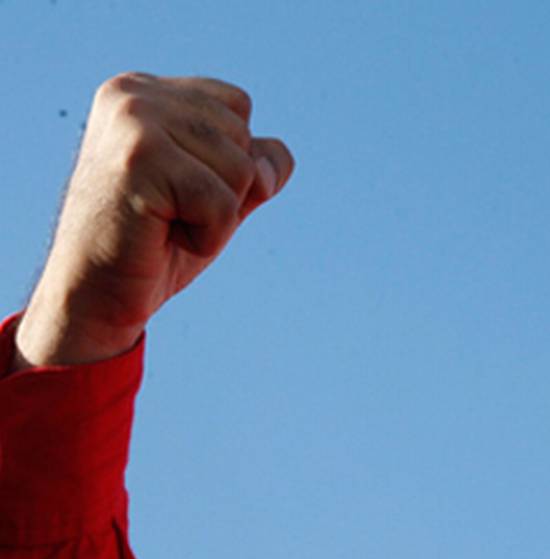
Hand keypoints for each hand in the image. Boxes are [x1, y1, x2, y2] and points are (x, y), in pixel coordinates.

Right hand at [14, 73, 293, 368]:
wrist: (95, 295)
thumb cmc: (154, 245)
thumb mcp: (217, 196)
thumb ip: (255, 167)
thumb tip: (273, 163)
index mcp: (145, 90)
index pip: (238, 106)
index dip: (230, 161)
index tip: (178, 188)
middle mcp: (133, 94)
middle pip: (244, 136)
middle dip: (225, 190)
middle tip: (170, 212)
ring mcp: (133, 122)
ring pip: (241, 169)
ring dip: (217, 216)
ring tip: (166, 224)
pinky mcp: (139, 160)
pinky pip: (223, 203)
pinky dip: (208, 236)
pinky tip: (164, 237)